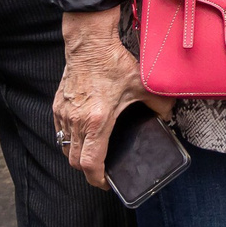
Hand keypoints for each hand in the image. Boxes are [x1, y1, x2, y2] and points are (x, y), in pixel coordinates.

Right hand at [53, 9, 167, 191]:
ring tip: (93, 154)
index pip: (90, 163)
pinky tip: (83, 134)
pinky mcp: (58, 106)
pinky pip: (60, 132)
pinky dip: (70, 139)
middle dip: (88, 171)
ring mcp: (64, 114)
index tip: (106, 183)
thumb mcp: (143, 84)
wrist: (89, 44)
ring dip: (77, 156)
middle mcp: (77, 121)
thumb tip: (167, 115)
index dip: (97, 179)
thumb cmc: (113, 63)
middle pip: (75, 161)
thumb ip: (160, 103)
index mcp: (97, 121)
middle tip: (102, 171)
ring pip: (66, 147)